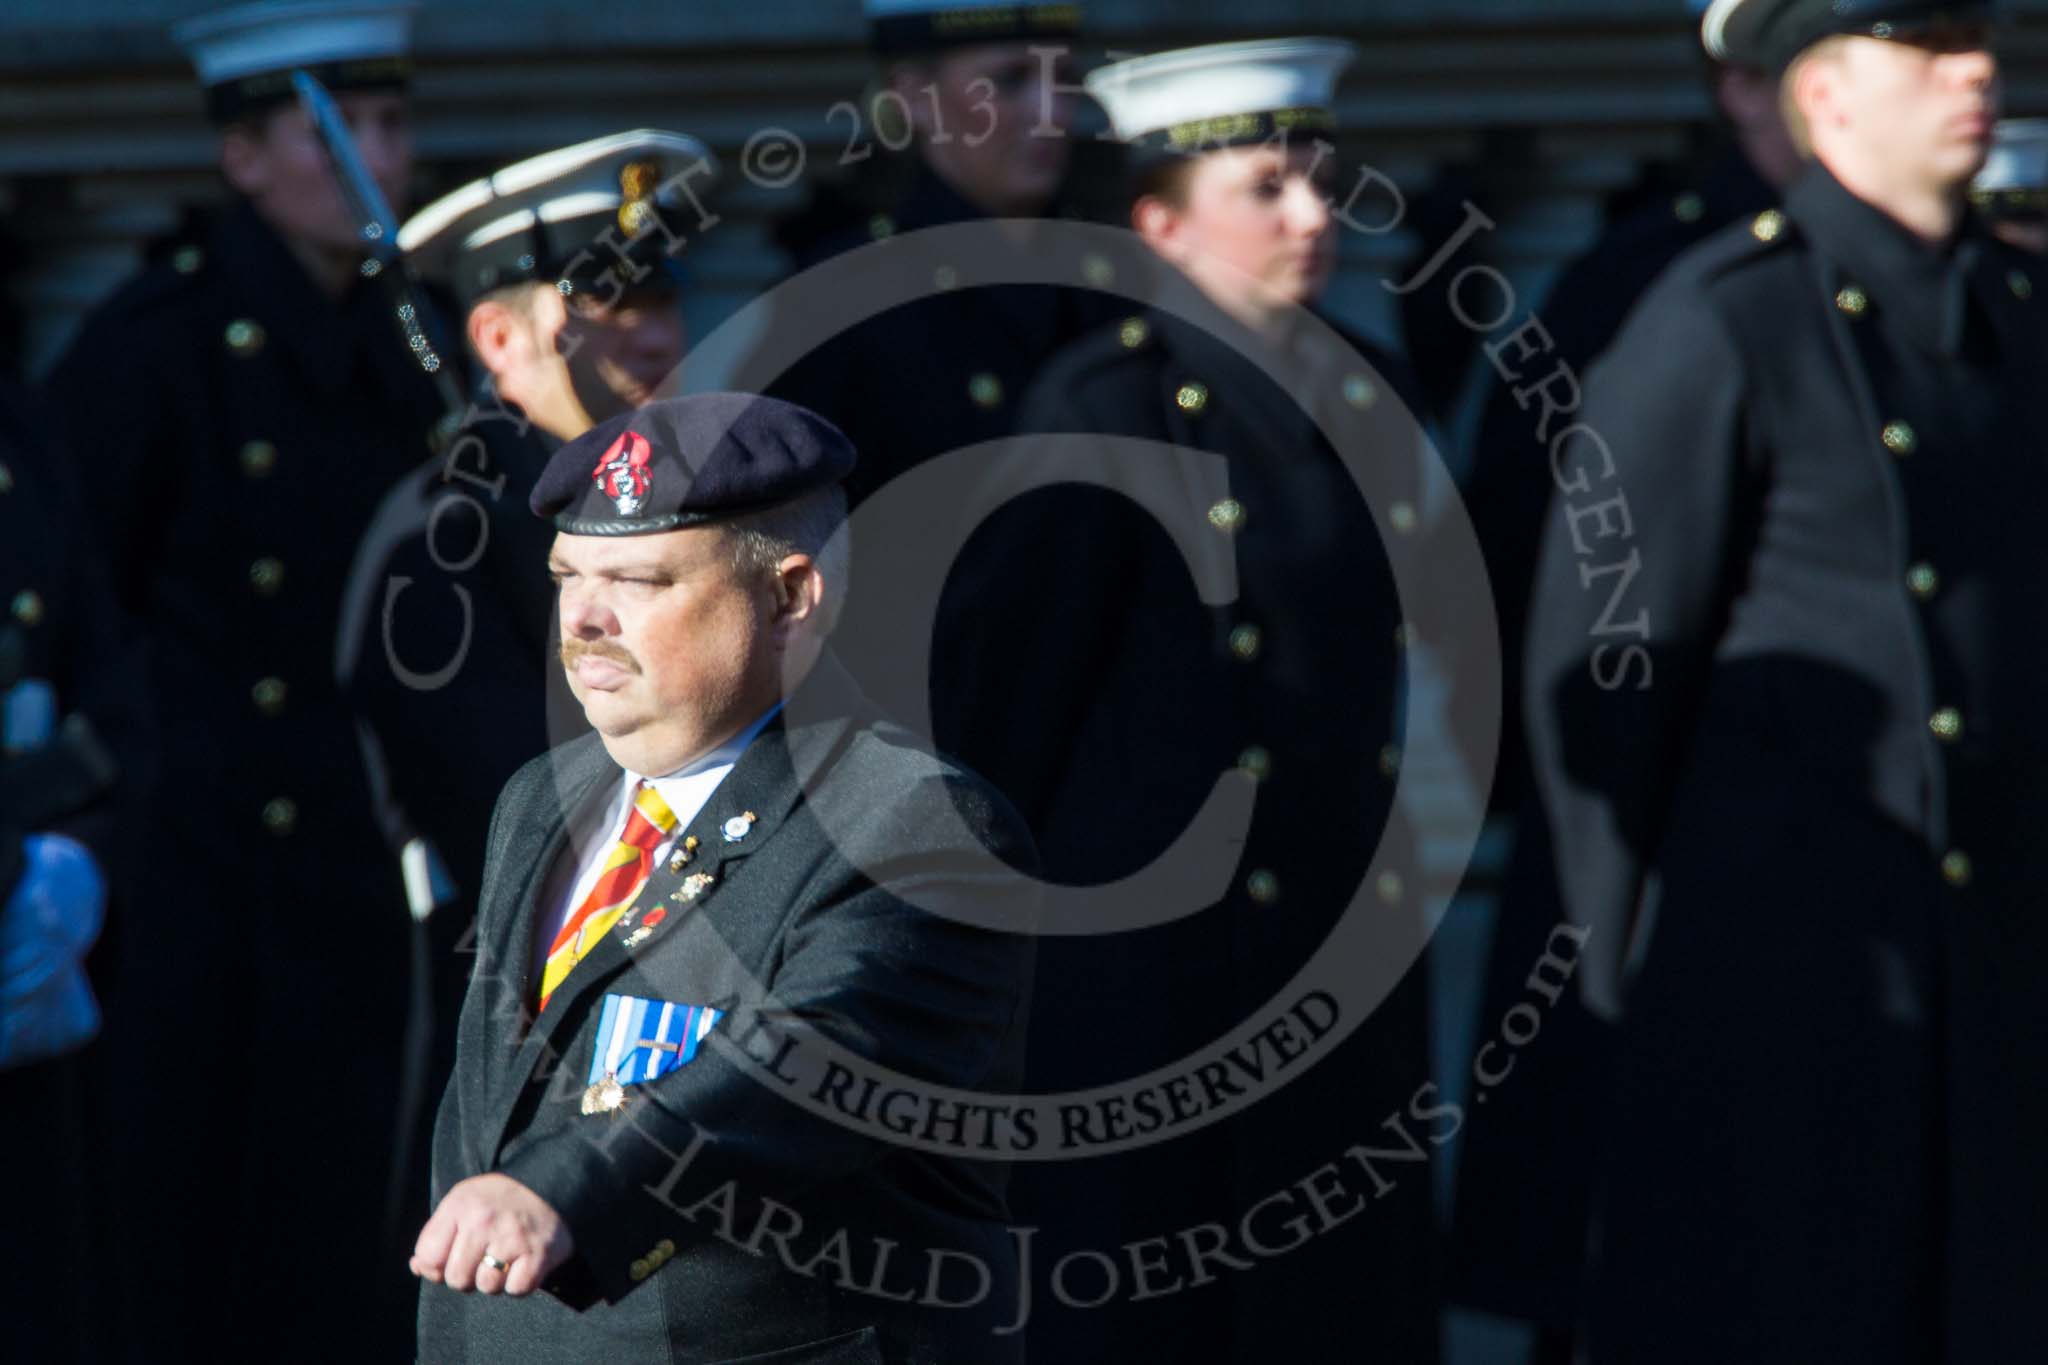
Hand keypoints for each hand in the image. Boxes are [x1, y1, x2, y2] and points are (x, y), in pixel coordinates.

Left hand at [410, 1173, 573, 1296]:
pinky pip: (517, 1289)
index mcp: (461, 1205)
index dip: (439, 1262)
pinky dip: (521, 1282)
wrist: (550, 1182)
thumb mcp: (461, 1204)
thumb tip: (418, 1268)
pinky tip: (524, 1262)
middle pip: (456, 1279)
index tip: (456, 1250)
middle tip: (486, 1254)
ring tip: (507, 1256)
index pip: (428, 1256)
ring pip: (487, 1287)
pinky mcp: (540, 1253)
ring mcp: (513, 1237)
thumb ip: (436, 1236)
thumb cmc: (497, 1201)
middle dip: (468, 1274)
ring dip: (496, 1279)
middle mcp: (485, 1220)